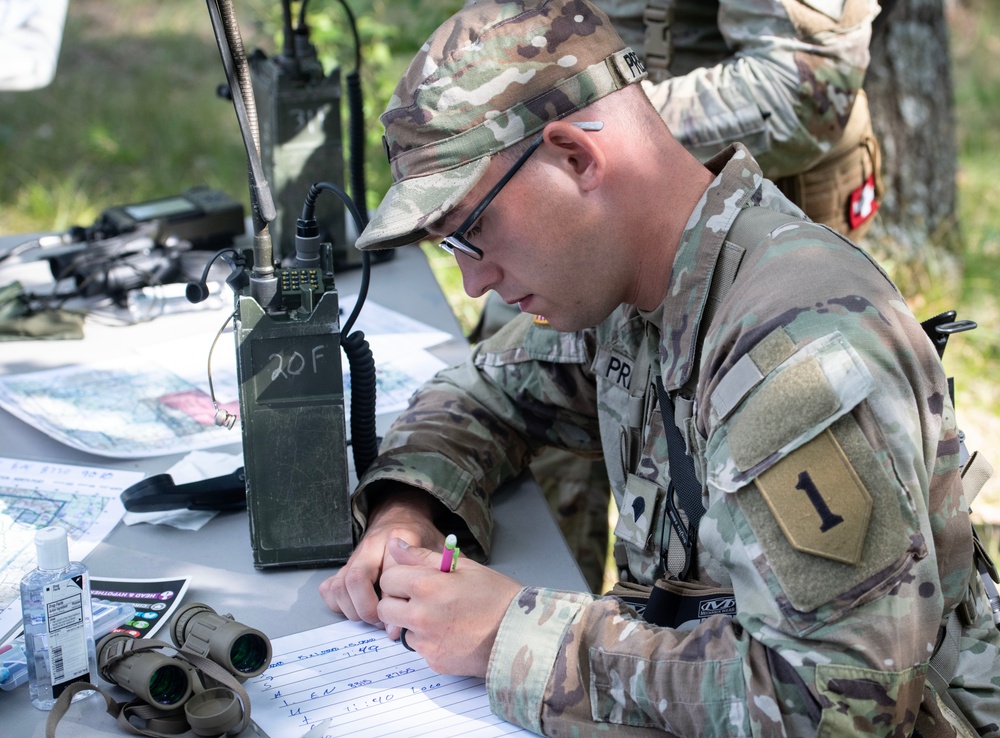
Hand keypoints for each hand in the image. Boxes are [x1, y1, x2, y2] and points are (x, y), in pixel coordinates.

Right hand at [318, 488, 443, 626]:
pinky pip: (329, 588)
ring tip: (372, 619)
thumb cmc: (422, 536)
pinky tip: (357, 609)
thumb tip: (412, 618)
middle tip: (382, 623)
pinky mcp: (345, 564)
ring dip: (353, 610)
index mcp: (401, 536)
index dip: (392, 603)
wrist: (402, 514)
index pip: (390, 573)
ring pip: (340, 585)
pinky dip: (338, 604)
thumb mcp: (438, 549)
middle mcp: (372, 545)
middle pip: (356, 579)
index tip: (397, 626)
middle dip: (366, 609)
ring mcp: (355, 555)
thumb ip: (433, 577)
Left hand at [376, 537, 521, 677]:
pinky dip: (428, 640)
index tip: (414, 578)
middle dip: (397, 601)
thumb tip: (395, 544)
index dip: (400, 576)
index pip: (388, 578)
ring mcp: (426, 642)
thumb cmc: (496, 596)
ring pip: (400, 629)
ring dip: (412, 622)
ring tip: (441, 616)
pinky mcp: (433, 661)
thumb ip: (423, 556)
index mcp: (427, 586)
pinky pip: (418, 647)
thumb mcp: (463, 566)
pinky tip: (451, 633)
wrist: (520, 634)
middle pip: (385, 608)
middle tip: (421, 598)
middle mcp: (421, 615)